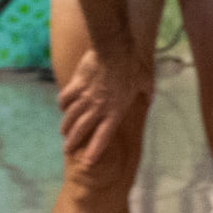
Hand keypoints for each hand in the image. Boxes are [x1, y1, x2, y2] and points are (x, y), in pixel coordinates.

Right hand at [57, 47, 150, 164]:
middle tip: (67, 150)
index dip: (94, 151)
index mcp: (115, 111)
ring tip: (63, 133)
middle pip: (81, 130)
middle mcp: (98, 108)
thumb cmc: (133, 65)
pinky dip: (62, 104)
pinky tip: (62, 107)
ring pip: (70, 116)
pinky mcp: (76, 85)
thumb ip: (147, 94)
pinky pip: (65, 98)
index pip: (103, 137)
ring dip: (66, 126)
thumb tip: (150, 99)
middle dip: (73, 143)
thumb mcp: (146, 82)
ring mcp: (85, 97)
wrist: (114, 49)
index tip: (87, 163)